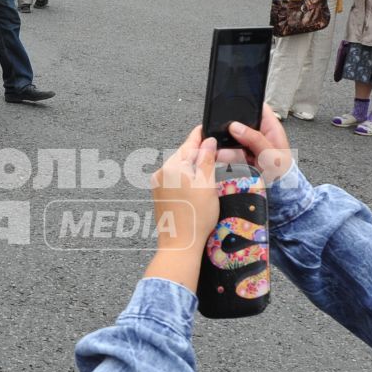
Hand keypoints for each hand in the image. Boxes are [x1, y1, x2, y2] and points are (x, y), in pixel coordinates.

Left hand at [151, 126, 220, 257]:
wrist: (180, 244)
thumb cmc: (196, 217)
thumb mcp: (207, 185)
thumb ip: (207, 160)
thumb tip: (208, 142)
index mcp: (172, 166)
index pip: (189, 144)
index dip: (200, 136)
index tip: (206, 128)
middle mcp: (161, 173)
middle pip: (183, 156)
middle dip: (198, 154)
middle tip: (214, 151)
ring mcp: (157, 184)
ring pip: (178, 168)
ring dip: (192, 167)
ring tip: (208, 172)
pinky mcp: (158, 195)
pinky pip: (173, 179)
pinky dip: (185, 178)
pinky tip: (196, 186)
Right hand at [224, 108, 294, 184]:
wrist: (277, 192)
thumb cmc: (282, 173)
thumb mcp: (271, 155)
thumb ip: (255, 140)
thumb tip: (236, 127)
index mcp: (270, 127)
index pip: (258, 106)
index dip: (246, 103)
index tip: (232, 106)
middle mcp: (258, 133)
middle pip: (240, 121)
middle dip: (231, 127)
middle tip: (224, 134)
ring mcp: (248, 144)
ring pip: (231, 137)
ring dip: (226, 143)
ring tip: (226, 151)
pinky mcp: (240, 154)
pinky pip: (228, 149)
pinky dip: (224, 153)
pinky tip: (224, 157)